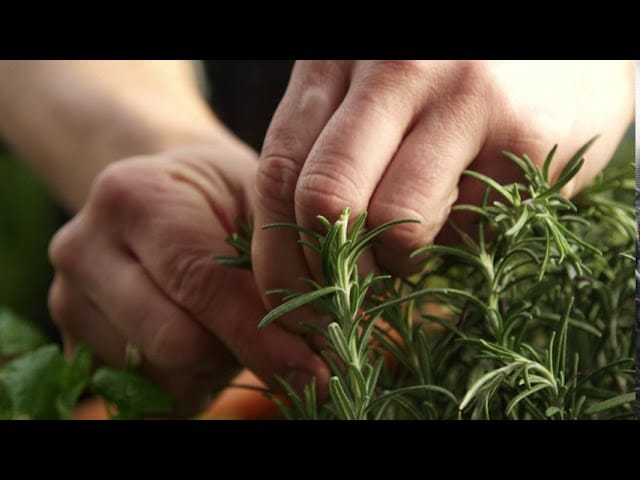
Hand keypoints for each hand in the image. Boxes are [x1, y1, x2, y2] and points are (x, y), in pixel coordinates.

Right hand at [48, 141, 329, 415]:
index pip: (201, 283)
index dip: (263, 334)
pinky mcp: (73, 342)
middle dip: (238, 352)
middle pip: (174, 342)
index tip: (316, 370)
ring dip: (213, 367)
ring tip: (229, 324)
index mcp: (132, 196)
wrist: (165, 194)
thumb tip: (325, 337)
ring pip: (161, 377)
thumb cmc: (223, 196)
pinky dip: (188, 381)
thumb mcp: (259, 200)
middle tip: (276, 339)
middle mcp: (83, 249)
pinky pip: (143, 395)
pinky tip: (201, 339)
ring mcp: (68, 301)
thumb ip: (284, 259)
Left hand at [252, 60, 633, 328]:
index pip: (279, 169)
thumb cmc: (445, 94)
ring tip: (418, 236)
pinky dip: (460, 240)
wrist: (559, 66)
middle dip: (332, 266)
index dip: (277, 249)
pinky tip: (474, 204)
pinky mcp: (523, 135)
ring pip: (394, 223)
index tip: (293, 291)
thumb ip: (324, 158)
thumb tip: (290, 262)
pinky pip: (466, 230)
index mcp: (339, 57)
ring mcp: (463, 96)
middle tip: (350, 288)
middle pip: (325, 196)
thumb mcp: (370, 107)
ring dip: (400, 258)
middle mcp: (396, 67)